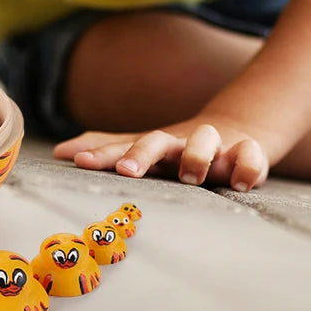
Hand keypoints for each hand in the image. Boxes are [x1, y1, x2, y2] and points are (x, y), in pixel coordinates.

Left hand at [53, 117, 269, 191]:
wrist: (235, 128)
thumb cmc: (179, 147)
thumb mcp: (143, 147)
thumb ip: (106, 149)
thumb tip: (58, 151)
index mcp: (155, 145)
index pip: (122, 146)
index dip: (101, 154)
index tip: (79, 163)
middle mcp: (180, 142)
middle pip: (158, 140)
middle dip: (141, 154)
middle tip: (128, 171)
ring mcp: (215, 147)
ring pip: (205, 139)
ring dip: (196, 154)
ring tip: (190, 175)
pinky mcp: (247, 154)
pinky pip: (251, 156)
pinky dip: (247, 165)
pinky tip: (239, 182)